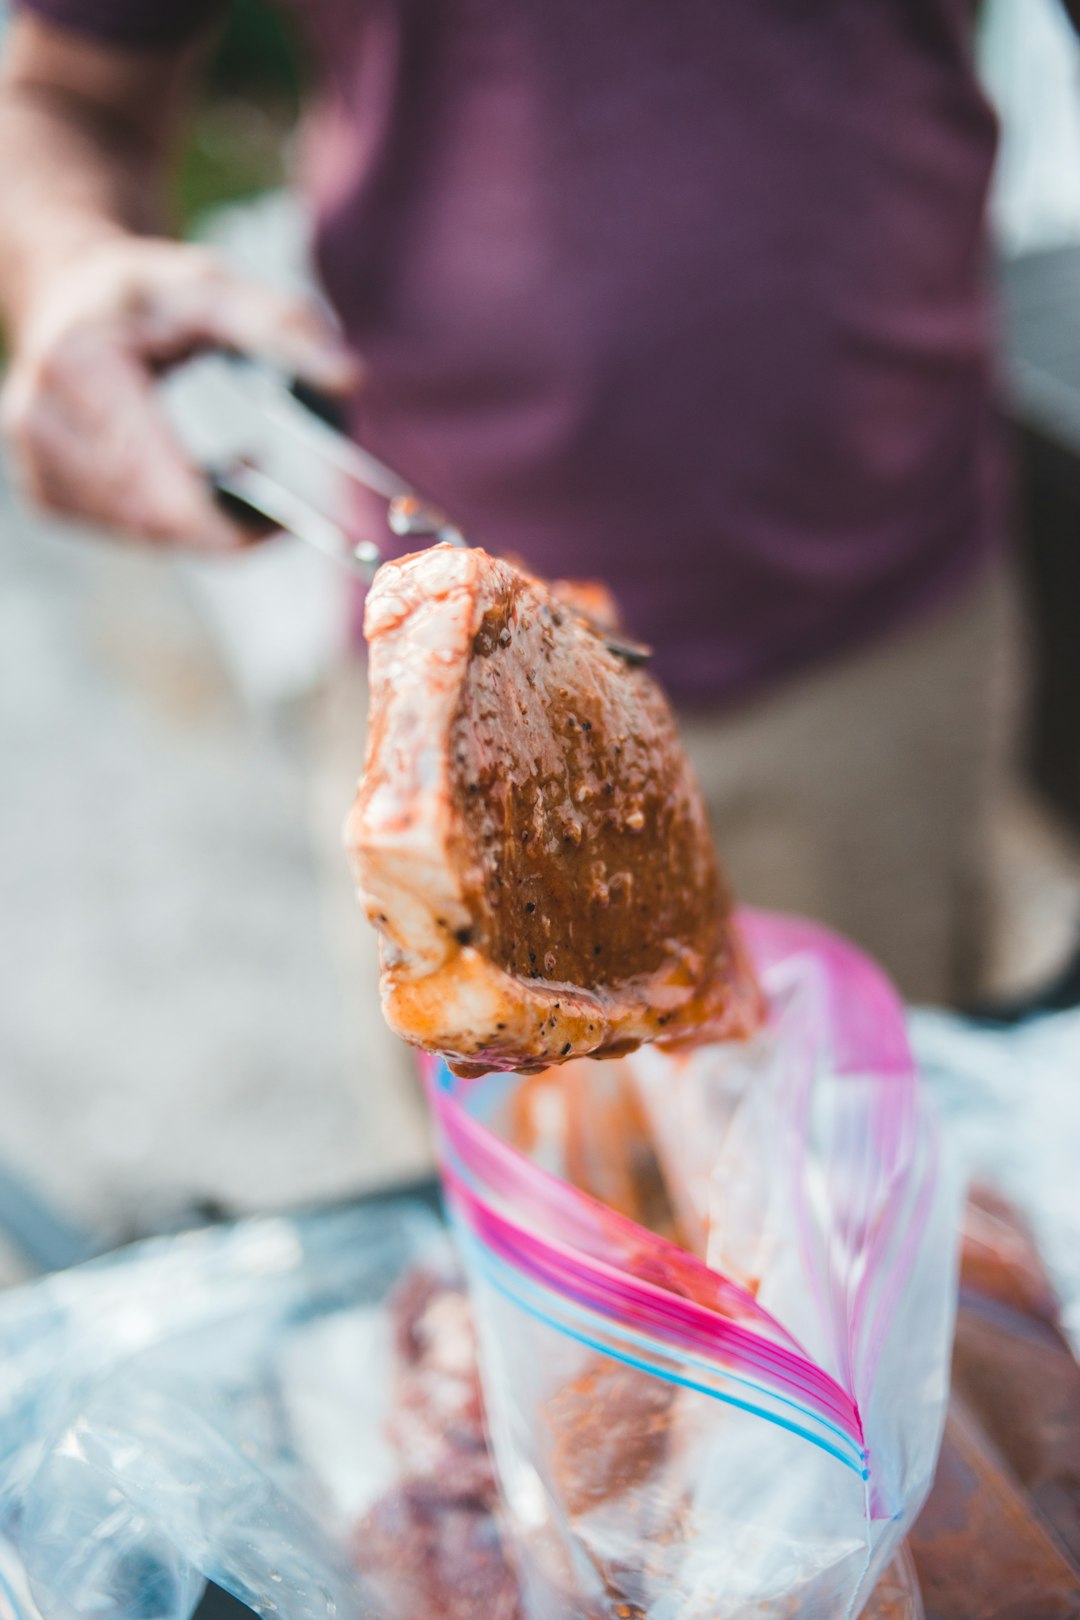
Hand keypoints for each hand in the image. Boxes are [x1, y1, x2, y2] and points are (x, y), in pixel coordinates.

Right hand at [1, 235, 357, 548]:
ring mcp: (36, 463)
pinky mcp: (46, 492)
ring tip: (237, 466)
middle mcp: (43, 421)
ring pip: (143, 535)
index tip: (290, 525)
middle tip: (273, 488)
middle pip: (155, 521)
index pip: (160, 487)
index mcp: (81, 366)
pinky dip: (172, 519)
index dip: (230, 524)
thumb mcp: (214, 287)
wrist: (70, 296)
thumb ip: (282, 327)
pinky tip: (189, 477)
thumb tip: (349, 378)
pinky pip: (127, 532)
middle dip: (224, 523)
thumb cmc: (149, 292)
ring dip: (201, 520)